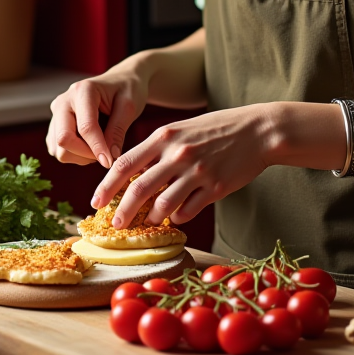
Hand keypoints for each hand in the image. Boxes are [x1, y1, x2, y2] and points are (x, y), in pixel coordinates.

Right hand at [46, 66, 149, 167]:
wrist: (120, 81)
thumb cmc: (127, 90)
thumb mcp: (129, 106)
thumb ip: (118, 131)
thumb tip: (109, 158)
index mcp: (82, 91)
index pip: (85, 127)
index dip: (97, 148)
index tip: (110, 162)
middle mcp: (63, 101)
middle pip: (63, 139)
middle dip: (85, 153)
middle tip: (106, 153)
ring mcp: (56, 114)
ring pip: (59, 150)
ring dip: (81, 156)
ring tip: (101, 146)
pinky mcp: (54, 126)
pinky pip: (58, 151)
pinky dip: (75, 155)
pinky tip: (91, 145)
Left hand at [90, 104, 274, 226]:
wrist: (257, 130)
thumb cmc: (216, 129)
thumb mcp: (180, 130)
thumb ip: (157, 151)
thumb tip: (132, 177)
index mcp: (164, 137)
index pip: (125, 164)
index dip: (106, 186)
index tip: (95, 202)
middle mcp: (177, 154)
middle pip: (139, 189)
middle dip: (123, 211)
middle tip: (116, 225)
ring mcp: (197, 171)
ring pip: (163, 204)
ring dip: (152, 218)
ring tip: (150, 221)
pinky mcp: (215, 188)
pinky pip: (188, 210)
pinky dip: (178, 217)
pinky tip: (177, 216)